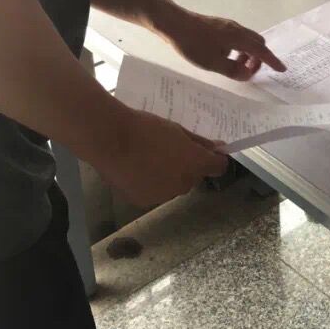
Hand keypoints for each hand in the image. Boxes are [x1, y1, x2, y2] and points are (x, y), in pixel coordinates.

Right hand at [96, 107, 228, 207]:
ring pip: (174, 186)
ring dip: (169, 176)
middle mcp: (184, 183)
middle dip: (188, 166)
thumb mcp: (176, 129)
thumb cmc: (145, 127)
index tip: (207, 150)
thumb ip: (199, 142)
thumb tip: (218, 148)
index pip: (219, 167)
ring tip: (150, 159)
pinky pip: (156, 192)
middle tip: (170, 149)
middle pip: (194, 177)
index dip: (215, 159)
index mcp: (195, 163)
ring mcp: (164, 195)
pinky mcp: (144, 201)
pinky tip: (137, 170)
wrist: (109, 139)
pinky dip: (151, 183)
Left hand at [157, 5, 285, 80]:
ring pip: (247, 40)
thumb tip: (247, 74)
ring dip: (247, 54)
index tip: (282, 69)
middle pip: (257, 43)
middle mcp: (237, 29)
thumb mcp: (212, 63)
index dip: (272, 61)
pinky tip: (223, 55)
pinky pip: (238, 37)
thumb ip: (232, 70)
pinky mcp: (220, 25)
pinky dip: (239, 48)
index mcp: (238, 38)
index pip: (261, 51)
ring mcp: (228, 25)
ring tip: (234, 66)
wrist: (174, 23)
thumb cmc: (193, 44)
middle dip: (259, 58)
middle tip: (248, 72)